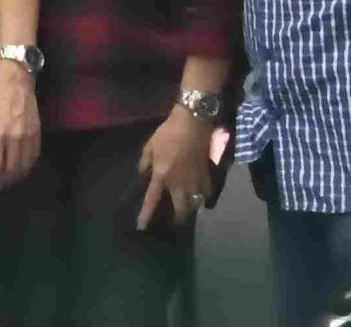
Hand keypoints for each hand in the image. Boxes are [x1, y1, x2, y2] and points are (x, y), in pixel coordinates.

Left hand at [0, 63, 40, 189]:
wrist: (16, 82)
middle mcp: (14, 138)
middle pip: (12, 169)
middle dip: (5, 181)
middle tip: (0, 186)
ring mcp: (28, 136)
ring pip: (25, 165)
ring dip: (17, 176)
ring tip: (10, 180)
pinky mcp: (37, 133)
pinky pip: (35, 155)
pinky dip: (29, 165)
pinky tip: (22, 168)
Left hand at [136, 105, 214, 229]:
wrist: (193, 123)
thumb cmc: (169, 133)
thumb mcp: (150, 147)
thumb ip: (145, 163)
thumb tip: (143, 175)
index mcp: (162, 176)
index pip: (152, 200)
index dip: (146, 215)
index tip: (142, 227)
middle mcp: (179, 183)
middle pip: (181, 210)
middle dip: (178, 218)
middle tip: (174, 220)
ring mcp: (196, 181)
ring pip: (195, 204)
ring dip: (191, 209)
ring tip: (187, 210)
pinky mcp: (208, 176)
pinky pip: (206, 193)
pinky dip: (203, 198)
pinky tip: (200, 197)